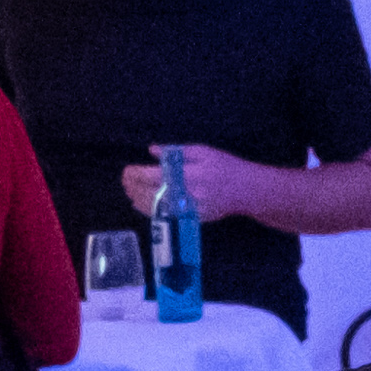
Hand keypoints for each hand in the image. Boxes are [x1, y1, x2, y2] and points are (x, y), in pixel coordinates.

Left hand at [118, 141, 241, 218]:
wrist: (246, 190)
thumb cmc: (225, 166)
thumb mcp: (203, 151)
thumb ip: (176, 151)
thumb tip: (152, 150)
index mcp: (190, 174)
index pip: (155, 176)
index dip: (137, 174)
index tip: (127, 170)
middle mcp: (187, 194)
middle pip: (152, 194)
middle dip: (134, 187)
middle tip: (124, 180)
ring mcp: (188, 210)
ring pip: (156, 208)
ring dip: (138, 199)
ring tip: (129, 191)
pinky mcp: (190, 220)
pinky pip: (165, 217)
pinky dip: (150, 210)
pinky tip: (140, 204)